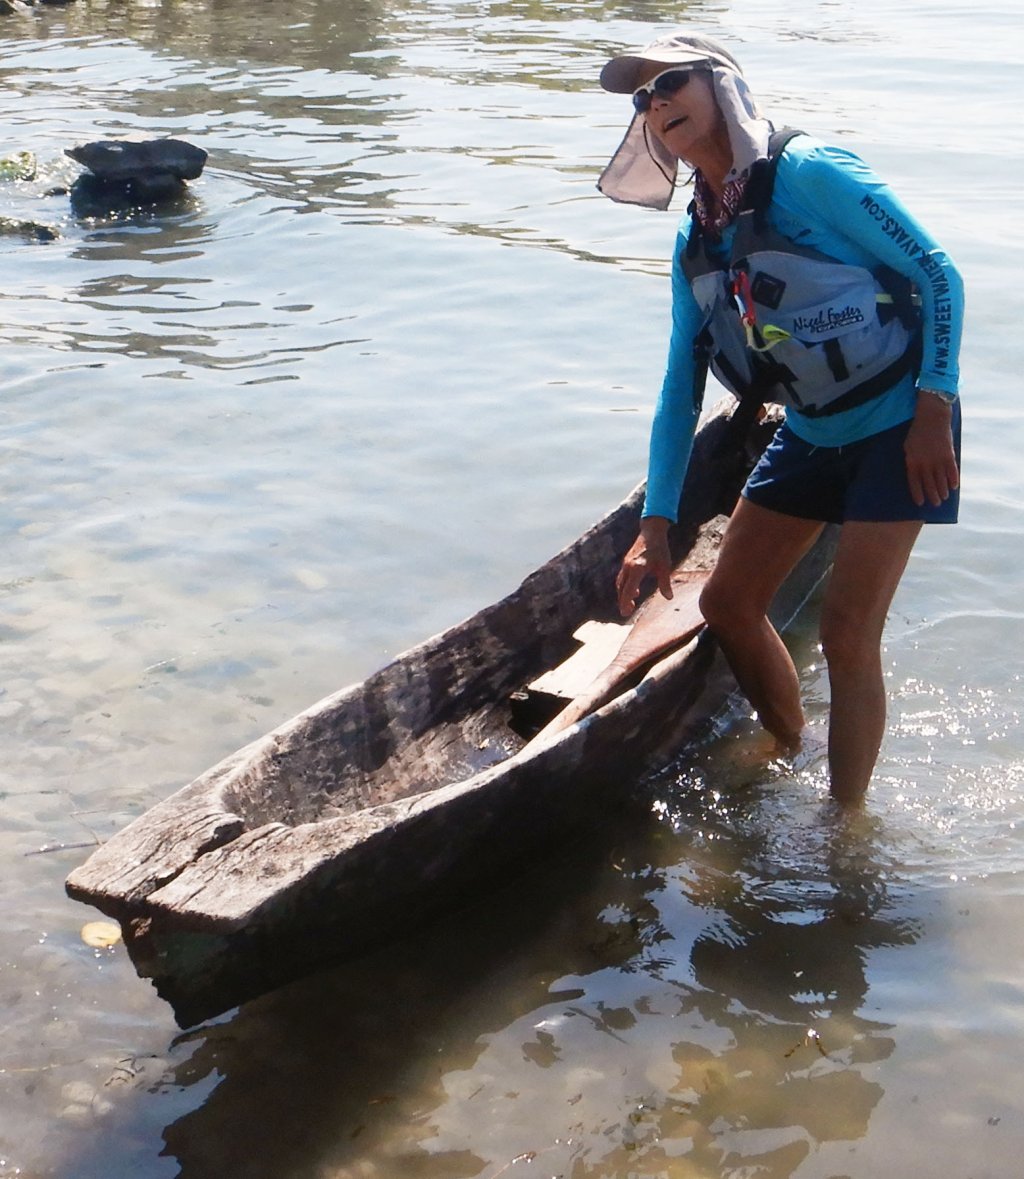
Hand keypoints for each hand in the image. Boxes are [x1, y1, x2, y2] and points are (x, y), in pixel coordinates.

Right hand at [615, 516, 673, 617]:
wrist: (651, 531)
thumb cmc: (659, 548)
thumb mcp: (665, 566)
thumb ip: (665, 583)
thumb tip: (669, 598)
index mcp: (637, 569)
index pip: (628, 589)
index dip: (626, 602)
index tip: (626, 612)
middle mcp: (629, 567)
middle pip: (622, 588)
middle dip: (623, 601)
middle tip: (626, 613)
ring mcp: (626, 564)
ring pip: (621, 583)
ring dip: (623, 594)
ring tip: (630, 604)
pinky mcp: (627, 562)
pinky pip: (623, 577)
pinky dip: (625, 586)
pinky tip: (634, 591)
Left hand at [904, 392, 958, 506]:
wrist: (932, 417)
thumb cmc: (917, 432)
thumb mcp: (908, 446)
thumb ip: (911, 460)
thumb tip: (914, 473)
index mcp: (913, 461)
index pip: (914, 482)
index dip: (918, 494)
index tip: (920, 503)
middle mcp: (925, 463)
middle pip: (929, 484)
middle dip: (932, 496)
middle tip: (935, 504)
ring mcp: (938, 460)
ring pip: (941, 480)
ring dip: (943, 490)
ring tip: (944, 498)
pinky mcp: (949, 455)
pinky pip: (952, 471)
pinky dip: (954, 479)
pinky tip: (954, 486)